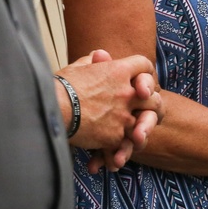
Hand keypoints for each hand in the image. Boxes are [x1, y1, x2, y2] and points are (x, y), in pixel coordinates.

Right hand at [54, 50, 162, 172]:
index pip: (143, 65)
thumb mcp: (77, 67)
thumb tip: (100, 55)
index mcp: (117, 71)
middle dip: (152, 103)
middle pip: (154, 98)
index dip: (144, 71)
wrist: (53, 110)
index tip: (139, 79)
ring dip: (141, 128)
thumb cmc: (61, 86)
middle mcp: (126, 93)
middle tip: (145, 109)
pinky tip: (114, 153)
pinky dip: (121, 148)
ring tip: (133, 134)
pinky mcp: (116, 136)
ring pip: (146, 123)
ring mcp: (123, 116)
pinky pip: (127, 142)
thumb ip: (93, 61)